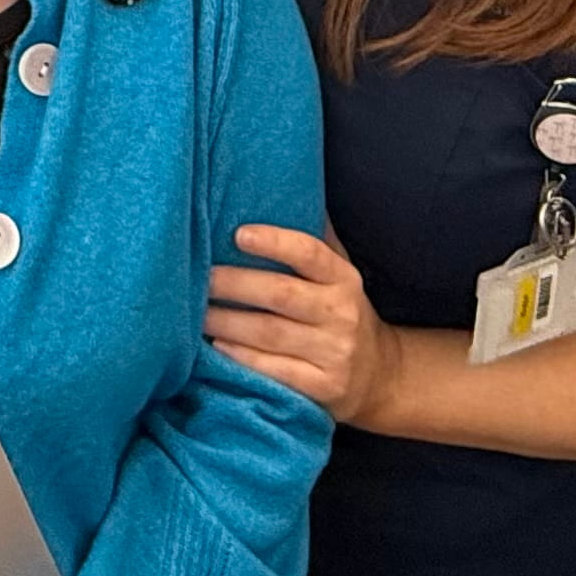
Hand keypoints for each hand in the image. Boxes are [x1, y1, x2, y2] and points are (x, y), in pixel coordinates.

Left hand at [206, 226, 398, 425]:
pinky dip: (241, 358)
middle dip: (235, 284)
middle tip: (200, 277)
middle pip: (281, 294)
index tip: (238, 234)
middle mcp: (342, 314)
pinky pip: (273, 370)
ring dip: (228, 321)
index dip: (274, 242)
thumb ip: (313, 239)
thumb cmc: (339, 313)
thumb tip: (283, 187)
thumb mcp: (337, 275)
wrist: (378, 376)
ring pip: (270, 334)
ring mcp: (334, 354)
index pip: (310, 253)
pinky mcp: (323, 388)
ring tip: (196, 312)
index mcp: (344, 278)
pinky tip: (217, 346)